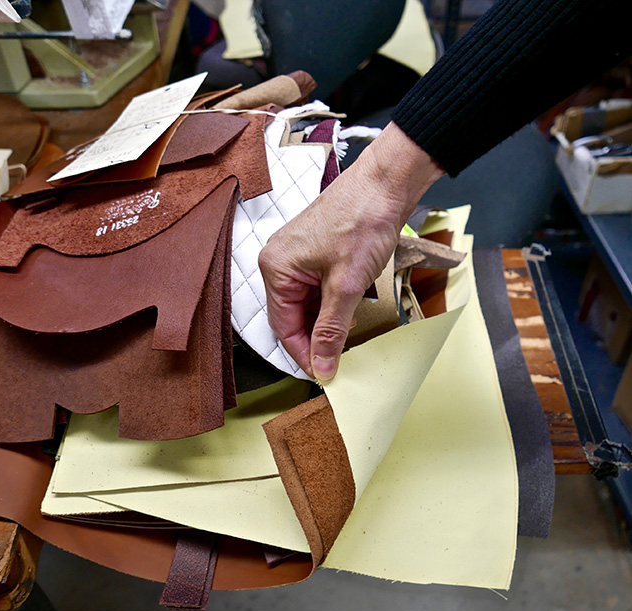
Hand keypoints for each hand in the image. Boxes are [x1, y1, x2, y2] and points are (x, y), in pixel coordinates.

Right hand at [258, 122, 443, 381]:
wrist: (386, 182)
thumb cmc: (363, 221)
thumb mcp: (347, 285)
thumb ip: (331, 330)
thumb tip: (321, 367)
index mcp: (276, 269)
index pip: (283, 327)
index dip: (304, 354)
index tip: (324, 375)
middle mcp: (279, 262)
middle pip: (292, 316)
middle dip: (315, 339)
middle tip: (338, 362)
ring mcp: (296, 255)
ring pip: (305, 304)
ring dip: (324, 323)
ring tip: (346, 340)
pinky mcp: (314, 251)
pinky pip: (315, 288)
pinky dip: (329, 305)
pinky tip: (347, 315)